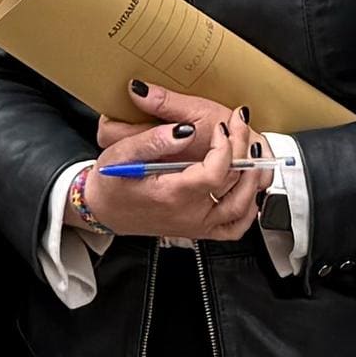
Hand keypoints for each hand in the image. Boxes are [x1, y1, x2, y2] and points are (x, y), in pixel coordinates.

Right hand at [80, 82, 265, 245]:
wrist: (103, 210)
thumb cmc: (110, 182)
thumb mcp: (122, 153)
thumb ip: (153, 139)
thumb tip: (184, 130)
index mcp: (172, 195)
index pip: (215, 173)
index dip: (225, 146)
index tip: (221, 126)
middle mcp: (189, 214)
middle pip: (234, 185)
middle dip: (243, 150)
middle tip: (239, 126)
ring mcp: (197, 225)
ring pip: (242, 207)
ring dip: (252, 177)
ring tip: (249, 150)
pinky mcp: (200, 230)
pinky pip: (235, 227)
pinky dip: (248, 208)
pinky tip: (246, 187)